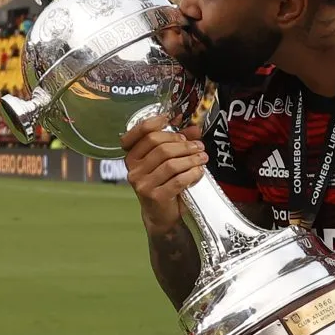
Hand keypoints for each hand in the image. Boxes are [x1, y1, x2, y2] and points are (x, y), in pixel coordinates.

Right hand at [120, 114, 207, 233]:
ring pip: (171, 164)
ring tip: (202, 158)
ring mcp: (143, 184)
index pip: (140, 133)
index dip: (155, 123)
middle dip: (183, 144)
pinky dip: (192, 173)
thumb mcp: (166, 162)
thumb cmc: (164, 184)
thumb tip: (194, 128)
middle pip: (160, 147)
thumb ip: (177, 143)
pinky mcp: (155, 196)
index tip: (171, 119)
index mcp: (132, 157)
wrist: (161, 215)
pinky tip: (199, 171)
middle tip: (198, 146)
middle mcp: (134, 169)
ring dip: (191, 158)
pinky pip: (178, 180)